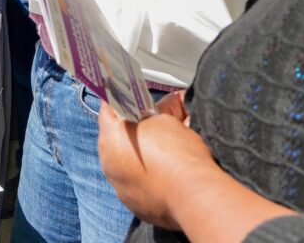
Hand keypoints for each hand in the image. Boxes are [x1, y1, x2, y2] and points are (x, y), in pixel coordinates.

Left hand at [97, 100, 213, 228]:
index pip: (107, 111)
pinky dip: (146, 179)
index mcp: (110, 137)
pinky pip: (136, 185)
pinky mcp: (133, 204)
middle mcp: (108, 163)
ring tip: (158, 153)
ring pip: (124, 165)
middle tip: (147, 126)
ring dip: (136, 158)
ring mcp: (119, 187)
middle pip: (114, 140)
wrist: (196, 196)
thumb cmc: (180, 155)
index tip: (126, 99)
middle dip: (129, 132)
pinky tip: (163, 175)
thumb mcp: (165, 120)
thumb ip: (149, 116)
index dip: (119, 102)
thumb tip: (147, 118)